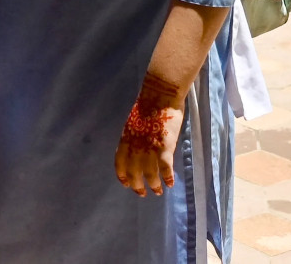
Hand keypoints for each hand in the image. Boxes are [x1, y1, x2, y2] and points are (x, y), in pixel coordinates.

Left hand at [115, 74, 185, 195]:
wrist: (160, 96)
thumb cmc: (148, 107)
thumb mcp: (134, 124)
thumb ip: (134, 139)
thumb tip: (138, 150)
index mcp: (125, 139)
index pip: (119, 163)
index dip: (123, 176)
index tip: (126, 184)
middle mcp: (135, 147)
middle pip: (134, 172)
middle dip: (138, 185)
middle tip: (143, 194)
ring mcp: (149, 148)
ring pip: (150, 174)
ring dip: (154, 185)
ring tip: (158, 191)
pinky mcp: (164, 147)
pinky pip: (165, 169)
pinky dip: (168, 178)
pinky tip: (171, 183)